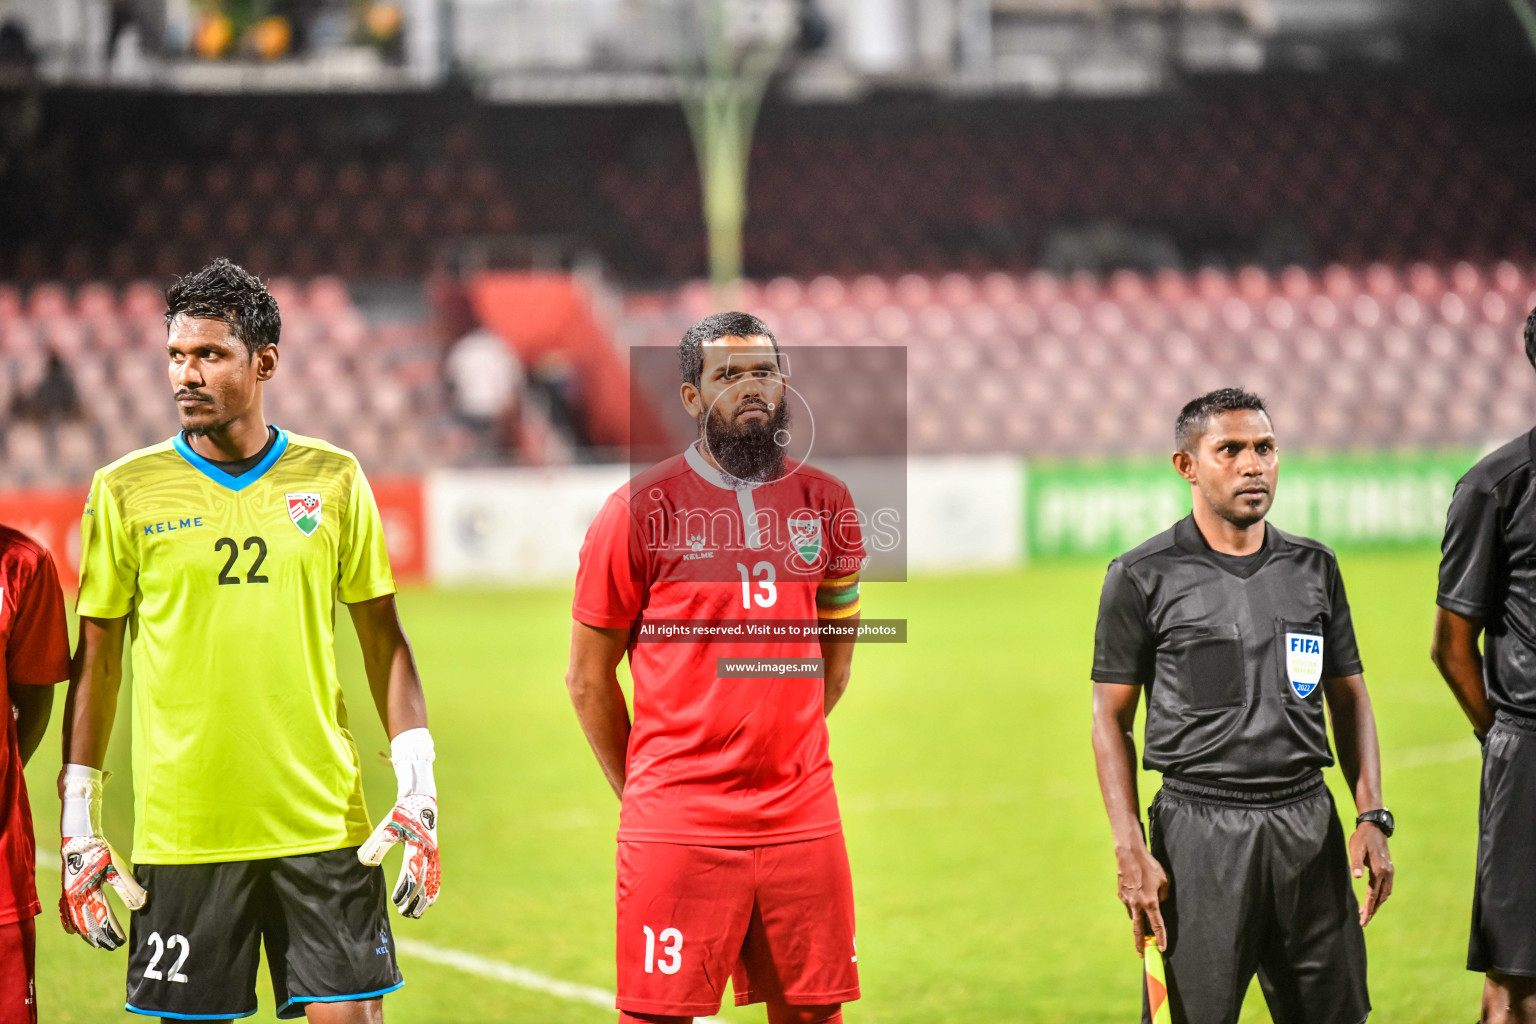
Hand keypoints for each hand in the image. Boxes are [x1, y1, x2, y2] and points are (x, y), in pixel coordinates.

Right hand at [59, 836, 146, 948]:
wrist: (79, 840)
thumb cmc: (100, 852)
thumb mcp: (117, 868)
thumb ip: (130, 887)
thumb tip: (143, 903)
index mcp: (90, 892)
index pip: (104, 918)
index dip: (113, 931)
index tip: (121, 941)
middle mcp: (77, 898)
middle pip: (89, 924)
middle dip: (102, 937)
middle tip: (113, 946)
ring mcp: (68, 896)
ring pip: (77, 922)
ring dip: (87, 934)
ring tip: (97, 944)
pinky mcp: (65, 892)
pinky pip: (66, 913)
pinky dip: (70, 924)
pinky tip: (73, 933)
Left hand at [359, 794, 439, 917]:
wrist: (421, 800)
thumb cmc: (402, 814)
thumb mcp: (388, 827)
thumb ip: (377, 845)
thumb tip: (364, 862)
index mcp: (416, 846)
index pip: (411, 873)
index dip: (404, 889)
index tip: (395, 902)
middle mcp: (428, 852)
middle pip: (424, 881)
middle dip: (414, 899)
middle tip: (403, 912)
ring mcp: (433, 854)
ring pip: (432, 881)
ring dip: (425, 898)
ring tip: (416, 913)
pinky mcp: (434, 854)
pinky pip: (436, 876)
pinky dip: (434, 890)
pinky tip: (431, 901)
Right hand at [1116, 843, 1169, 956]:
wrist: (1129, 855)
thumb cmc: (1149, 866)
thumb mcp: (1164, 881)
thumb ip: (1164, 896)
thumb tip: (1160, 903)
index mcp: (1150, 902)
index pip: (1157, 925)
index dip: (1160, 938)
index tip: (1162, 949)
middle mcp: (1137, 904)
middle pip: (1138, 930)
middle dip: (1140, 944)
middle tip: (1141, 955)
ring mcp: (1127, 900)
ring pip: (1134, 916)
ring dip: (1138, 921)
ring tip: (1143, 917)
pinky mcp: (1121, 894)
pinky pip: (1129, 905)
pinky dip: (1134, 905)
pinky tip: (1137, 896)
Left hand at [1349, 822, 1392, 924]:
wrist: (1374, 827)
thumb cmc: (1362, 838)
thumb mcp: (1356, 849)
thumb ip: (1356, 863)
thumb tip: (1357, 877)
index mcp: (1380, 871)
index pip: (1374, 895)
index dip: (1369, 908)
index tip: (1363, 920)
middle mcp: (1388, 874)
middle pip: (1381, 898)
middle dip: (1372, 910)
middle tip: (1363, 922)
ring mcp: (1389, 872)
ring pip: (1384, 894)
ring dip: (1376, 904)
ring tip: (1366, 913)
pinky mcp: (1388, 869)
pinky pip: (1385, 888)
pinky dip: (1379, 896)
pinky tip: (1373, 899)